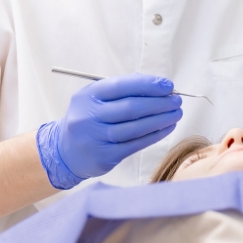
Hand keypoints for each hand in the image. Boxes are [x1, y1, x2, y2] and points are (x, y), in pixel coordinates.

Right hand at [37, 73, 182, 188]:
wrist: (65, 152)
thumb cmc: (87, 120)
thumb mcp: (94, 99)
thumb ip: (121, 91)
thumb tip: (157, 88)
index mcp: (88, 96)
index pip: (122, 86)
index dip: (148, 85)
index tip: (168, 86)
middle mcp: (89, 116)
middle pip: (131, 108)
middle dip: (159, 103)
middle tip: (177, 101)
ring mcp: (96, 138)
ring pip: (135, 128)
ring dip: (161, 120)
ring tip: (176, 114)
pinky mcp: (105, 156)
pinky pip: (135, 144)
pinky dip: (154, 136)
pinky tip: (166, 128)